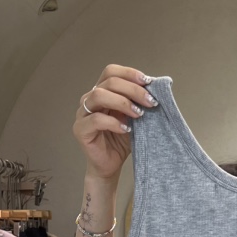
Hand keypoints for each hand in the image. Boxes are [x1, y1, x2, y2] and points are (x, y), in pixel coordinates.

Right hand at [73, 65, 156, 181]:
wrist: (111, 165)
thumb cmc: (121, 141)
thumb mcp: (133, 118)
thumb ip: (138, 104)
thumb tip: (156, 89)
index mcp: (101, 91)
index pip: (111, 72)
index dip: (129, 74)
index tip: (148, 82)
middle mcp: (89, 99)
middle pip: (108, 82)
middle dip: (133, 90)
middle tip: (150, 102)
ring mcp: (82, 113)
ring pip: (99, 95)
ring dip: (123, 102)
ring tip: (139, 114)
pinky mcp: (80, 129)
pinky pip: (95, 120)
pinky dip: (114, 122)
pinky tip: (126, 130)